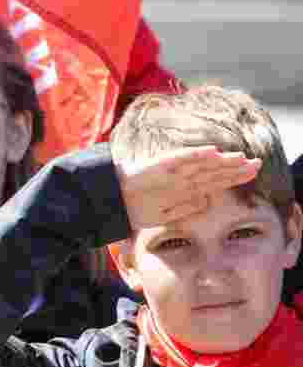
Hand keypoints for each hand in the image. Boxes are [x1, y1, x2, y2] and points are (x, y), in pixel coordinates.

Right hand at [116, 146, 261, 229]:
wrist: (109, 202)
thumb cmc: (133, 208)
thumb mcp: (163, 214)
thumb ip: (184, 207)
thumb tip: (205, 201)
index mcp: (183, 187)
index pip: (213, 180)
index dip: (233, 177)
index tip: (253, 174)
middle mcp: (181, 176)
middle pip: (213, 171)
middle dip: (235, 168)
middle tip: (257, 164)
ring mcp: (171, 169)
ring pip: (202, 163)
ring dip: (222, 160)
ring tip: (242, 157)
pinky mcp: (160, 165)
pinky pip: (180, 159)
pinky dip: (195, 154)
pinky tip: (212, 152)